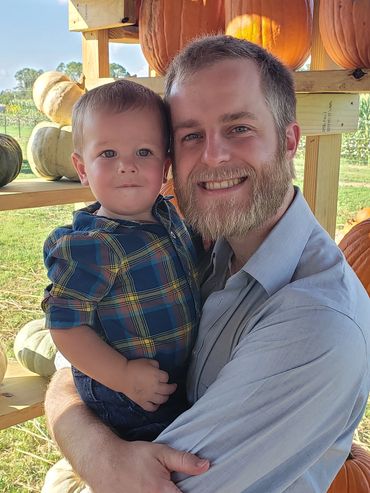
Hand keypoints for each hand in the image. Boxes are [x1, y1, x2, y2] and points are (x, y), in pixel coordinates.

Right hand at [86, 438, 209, 492]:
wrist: (104, 462)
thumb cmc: (134, 456)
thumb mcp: (161, 453)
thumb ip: (184, 461)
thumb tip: (206, 466)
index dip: (195, 492)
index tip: (194, 486)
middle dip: (177, 492)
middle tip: (174, 485)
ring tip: (159, 485)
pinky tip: (150, 488)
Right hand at [121, 358, 176, 410]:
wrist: (122, 376)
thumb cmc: (135, 366)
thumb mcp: (147, 361)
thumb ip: (155, 364)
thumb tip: (158, 369)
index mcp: (156, 375)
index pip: (166, 377)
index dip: (166, 377)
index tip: (164, 376)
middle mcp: (155, 387)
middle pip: (168, 390)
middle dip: (172, 388)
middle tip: (173, 387)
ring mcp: (149, 396)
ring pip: (162, 400)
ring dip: (166, 397)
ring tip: (165, 395)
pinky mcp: (142, 402)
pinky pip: (152, 408)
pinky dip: (156, 407)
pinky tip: (156, 404)